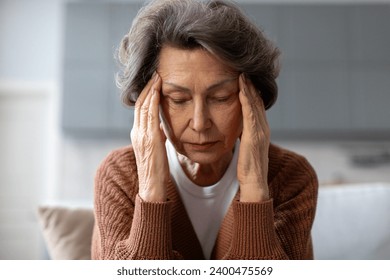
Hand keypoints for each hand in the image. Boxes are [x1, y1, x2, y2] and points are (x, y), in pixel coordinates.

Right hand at [131, 73, 168, 201]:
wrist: (151, 186)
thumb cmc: (156, 169)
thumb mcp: (156, 149)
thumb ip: (157, 136)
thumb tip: (163, 128)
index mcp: (138, 134)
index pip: (140, 109)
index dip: (146, 94)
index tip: (153, 82)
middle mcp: (137, 132)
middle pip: (140, 104)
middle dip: (147, 87)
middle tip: (154, 73)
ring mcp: (141, 135)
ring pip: (143, 106)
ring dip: (150, 90)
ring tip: (157, 77)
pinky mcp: (149, 138)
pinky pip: (150, 115)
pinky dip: (153, 100)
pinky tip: (158, 91)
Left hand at [237, 74, 269, 201]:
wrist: (254, 182)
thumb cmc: (248, 167)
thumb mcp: (246, 147)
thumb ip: (244, 136)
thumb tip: (238, 129)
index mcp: (261, 130)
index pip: (256, 106)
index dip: (252, 92)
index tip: (245, 79)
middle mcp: (263, 127)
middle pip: (257, 101)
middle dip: (251, 85)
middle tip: (245, 69)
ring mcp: (260, 130)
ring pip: (255, 104)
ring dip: (249, 87)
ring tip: (243, 73)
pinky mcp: (254, 134)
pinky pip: (250, 112)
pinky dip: (246, 98)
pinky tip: (242, 87)